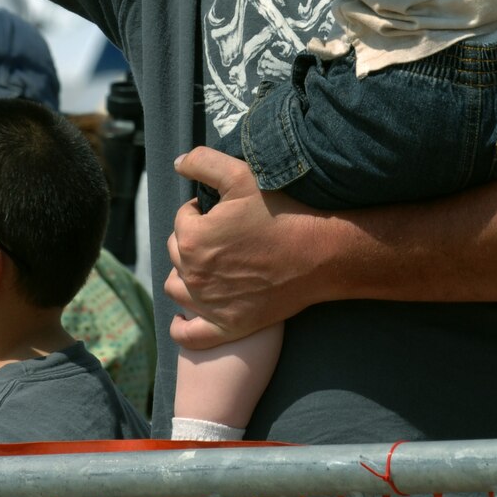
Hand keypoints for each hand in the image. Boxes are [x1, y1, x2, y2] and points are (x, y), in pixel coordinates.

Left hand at [164, 147, 321, 346]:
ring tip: (209, 265)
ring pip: (176, 287)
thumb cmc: (281, 213)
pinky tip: (185, 317)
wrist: (320, 255)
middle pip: (178, 251)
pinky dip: (183, 326)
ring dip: (185, 274)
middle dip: (193, 239)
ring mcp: (209, 304)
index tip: (227, 211)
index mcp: (192, 238)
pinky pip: (190, 335)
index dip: (202, 210)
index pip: (183, 218)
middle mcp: (194, 274)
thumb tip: (177, 163)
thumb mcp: (241, 175)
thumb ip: (203, 162)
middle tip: (224, 235)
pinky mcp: (227, 326)